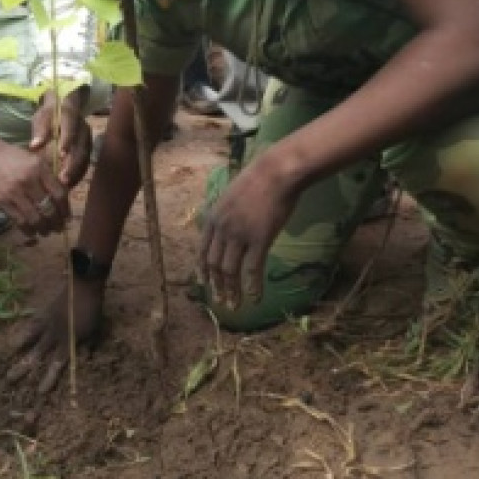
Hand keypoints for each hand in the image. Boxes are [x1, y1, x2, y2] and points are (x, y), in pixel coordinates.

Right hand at [0, 139, 70, 236]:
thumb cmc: (11, 156)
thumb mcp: (34, 159)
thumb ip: (47, 176)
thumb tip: (62, 197)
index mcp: (39, 168)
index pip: (59, 194)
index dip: (65, 209)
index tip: (66, 217)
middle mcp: (29, 180)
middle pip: (49, 208)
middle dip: (56, 222)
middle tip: (58, 228)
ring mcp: (14, 192)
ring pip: (35, 218)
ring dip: (43, 229)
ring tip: (46, 232)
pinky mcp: (1, 201)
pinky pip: (19, 220)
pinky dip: (28, 230)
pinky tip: (32, 232)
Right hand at [6, 278, 104, 394]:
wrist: (84, 287)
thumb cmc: (92, 311)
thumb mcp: (94, 332)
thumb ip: (87, 347)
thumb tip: (84, 359)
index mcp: (69, 342)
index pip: (56, 365)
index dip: (48, 379)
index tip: (40, 392)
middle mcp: (54, 336)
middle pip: (36, 355)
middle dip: (22, 368)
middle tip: (9, 380)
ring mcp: (47, 324)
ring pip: (29, 340)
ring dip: (17, 350)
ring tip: (4, 359)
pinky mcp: (43, 313)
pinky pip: (30, 325)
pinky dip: (22, 333)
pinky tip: (13, 339)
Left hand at [28, 88, 92, 187]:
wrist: (63, 109)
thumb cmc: (49, 114)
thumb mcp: (41, 116)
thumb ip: (40, 129)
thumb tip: (34, 146)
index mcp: (71, 113)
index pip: (70, 125)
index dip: (67, 140)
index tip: (61, 154)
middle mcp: (83, 127)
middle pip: (82, 147)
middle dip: (73, 164)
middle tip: (63, 178)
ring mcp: (87, 139)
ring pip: (85, 158)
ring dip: (76, 173)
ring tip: (65, 186)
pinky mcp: (87, 150)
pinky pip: (85, 164)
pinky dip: (77, 175)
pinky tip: (68, 185)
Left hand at [199, 155, 300, 310]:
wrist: (276, 172)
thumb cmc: (258, 181)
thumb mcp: (230, 196)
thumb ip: (225, 215)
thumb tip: (225, 229)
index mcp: (213, 217)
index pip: (202, 250)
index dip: (202, 270)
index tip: (204, 284)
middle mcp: (222, 228)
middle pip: (214, 264)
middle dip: (216, 286)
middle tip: (221, 302)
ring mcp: (239, 234)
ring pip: (230, 270)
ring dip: (231, 291)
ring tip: (235, 306)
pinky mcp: (259, 239)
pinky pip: (252, 269)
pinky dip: (252, 286)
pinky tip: (255, 298)